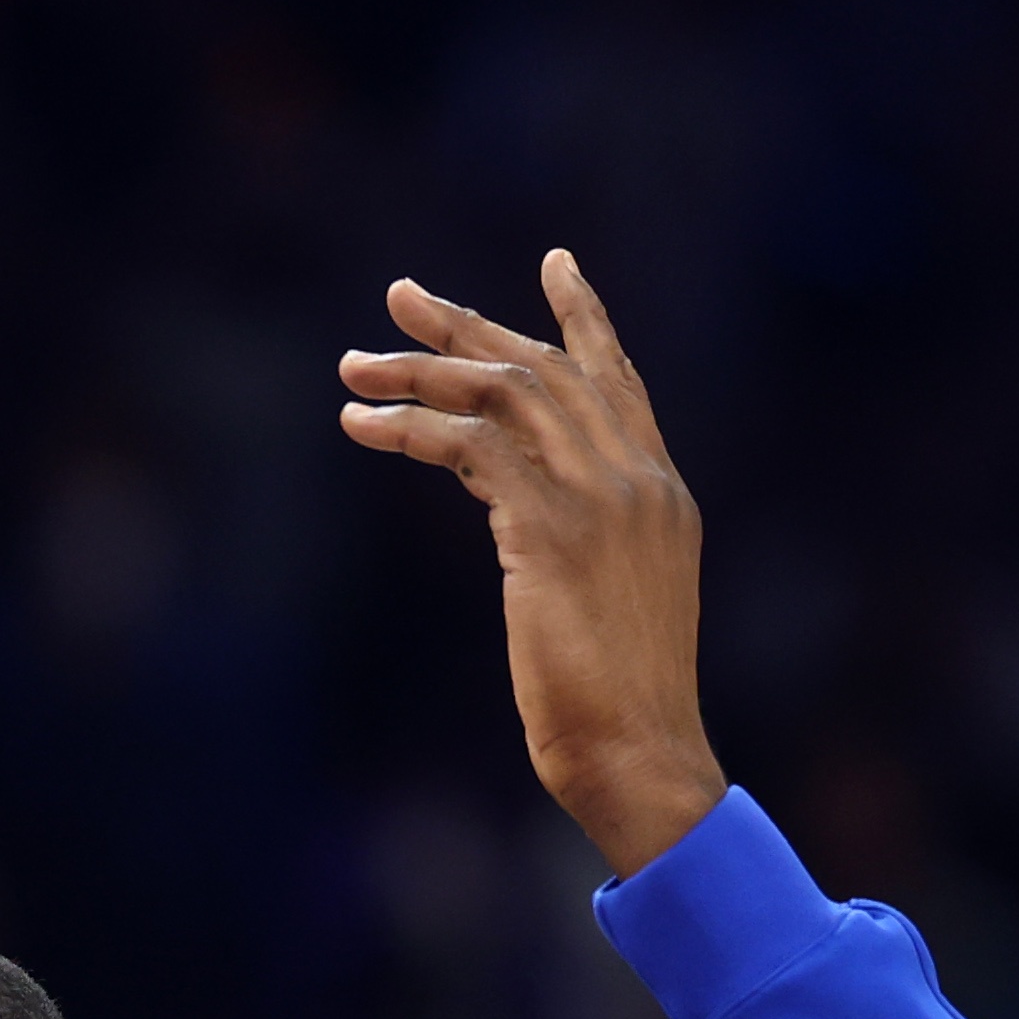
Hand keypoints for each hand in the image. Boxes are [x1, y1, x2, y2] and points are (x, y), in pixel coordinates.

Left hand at [340, 253, 722, 875]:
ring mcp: (601, 499)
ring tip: (354, 366)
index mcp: (663, 495)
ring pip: (502, 393)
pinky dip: (410, 430)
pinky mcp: (552, 529)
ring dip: (420, 373)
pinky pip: (469, 447)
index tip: (555, 262)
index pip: (620, 383)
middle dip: (469, 326)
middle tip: (400, 295)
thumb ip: (579, 541)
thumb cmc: (620, 709)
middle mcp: (639, 480)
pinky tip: (362, 427)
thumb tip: (516, 514)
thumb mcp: (611, 605)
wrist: (641, 756)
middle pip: (547, 368)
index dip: (583, 321)